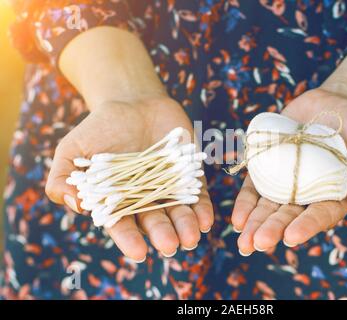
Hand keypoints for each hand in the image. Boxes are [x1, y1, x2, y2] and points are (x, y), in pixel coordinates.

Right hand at [45, 97, 213, 260]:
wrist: (132, 102)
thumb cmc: (99, 128)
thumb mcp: (72, 150)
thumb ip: (63, 178)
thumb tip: (75, 204)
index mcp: (117, 201)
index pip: (123, 225)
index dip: (130, 239)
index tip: (139, 252)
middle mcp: (145, 199)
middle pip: (155, 221)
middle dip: (162, 234)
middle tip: (170, 246)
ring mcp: (169, 187)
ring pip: (179, 212)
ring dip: (186, 226)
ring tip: (191, 238)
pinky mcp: (189, 174)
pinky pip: (198, 194)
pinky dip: (202, 207)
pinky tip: (206, 220)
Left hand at [231, 87, 346, 254]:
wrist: (340, 103)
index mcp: (336, 197)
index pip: (321, 215)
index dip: (306, 226)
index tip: (290, 237)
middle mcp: (309, 194)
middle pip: (288, 215)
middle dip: (272, 229)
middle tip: (257, 244)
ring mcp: (287, 180)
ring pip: (268, 205)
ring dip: (254, 223)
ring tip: (242, 240)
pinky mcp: (270, 165)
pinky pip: (255, 185)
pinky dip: (245, 200)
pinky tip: (236, 218)